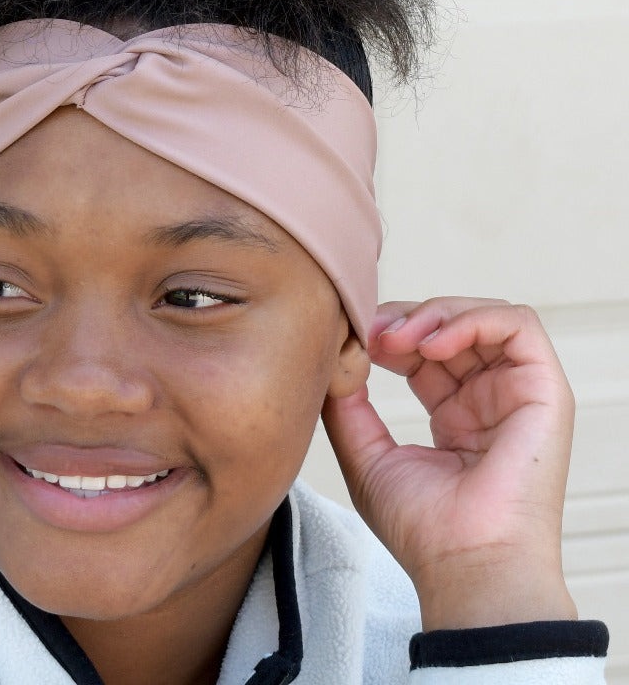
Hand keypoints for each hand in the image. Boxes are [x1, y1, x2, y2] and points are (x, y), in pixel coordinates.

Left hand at [321, 297, 578, 629]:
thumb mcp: (365, 454)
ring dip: (435, 314)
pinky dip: (472, 320)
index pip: (424, 349)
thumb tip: (336, 357)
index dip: (389, 333)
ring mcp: (518, 393)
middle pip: (453, 324)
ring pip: (485, 314)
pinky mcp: (545, 391)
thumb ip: (348, 405)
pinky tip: (432, 345)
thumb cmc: (421, 528)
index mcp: (454, 415)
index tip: (357, 343)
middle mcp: (488, 399)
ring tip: (398, 339)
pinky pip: (518, 325)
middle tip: (373, 334)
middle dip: (407, 317)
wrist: (463, 566)